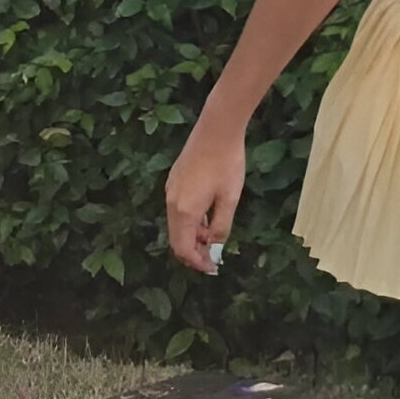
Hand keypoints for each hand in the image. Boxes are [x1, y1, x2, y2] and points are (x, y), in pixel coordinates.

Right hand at [165, 123, 245, 274]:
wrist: (216, 130)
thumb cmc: (227, 164)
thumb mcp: (229, 199)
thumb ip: (221, 226)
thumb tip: (215, 246)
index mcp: (184, 210)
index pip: (183, 248)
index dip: (196, 262)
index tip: (212, 268)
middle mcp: (171, 203)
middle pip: (176, 239)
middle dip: (193, 252)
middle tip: (213, 259)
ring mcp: (170, 191)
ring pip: (176, 225)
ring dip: (192, 236)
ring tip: (213, 240)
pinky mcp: (174, 181)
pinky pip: (177, 210)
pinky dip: (189, 221)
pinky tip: (207, 219)